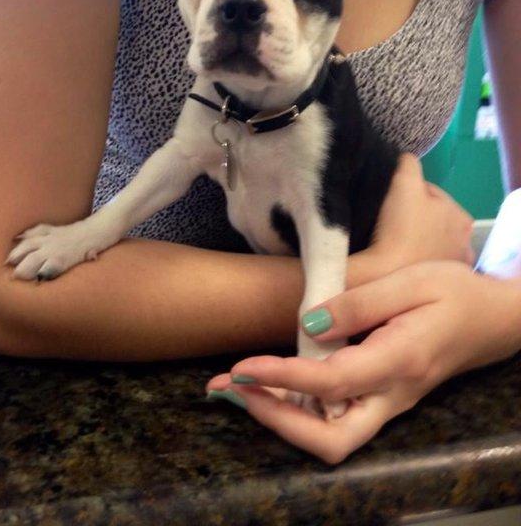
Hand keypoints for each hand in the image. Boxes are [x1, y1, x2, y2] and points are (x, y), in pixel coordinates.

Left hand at [206, 262, 520, 464]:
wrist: (493, 319)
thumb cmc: (454, 293)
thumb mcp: (410, 283)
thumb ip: (358, 304)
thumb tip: (307, 327)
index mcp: (399, 361)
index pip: (332, 383)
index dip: (281, 379)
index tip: (242, 367)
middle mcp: (392, 395)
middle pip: (331, 441)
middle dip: (274, 421)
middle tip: (230, 388)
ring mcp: (388, 404)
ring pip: (331, 439)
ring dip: (279, 419)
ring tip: (236, 387)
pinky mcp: (383, 399)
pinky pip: (337, 422)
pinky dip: (297, 412)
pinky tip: (271, 386)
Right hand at [372, 154, 474, 268]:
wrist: (389, 278)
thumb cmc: (401, 229)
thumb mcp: (403, 184)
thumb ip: (409, 164)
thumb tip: (406, 158)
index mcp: (461, 216)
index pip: (430, 194)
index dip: (407, 194)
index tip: (388, 202)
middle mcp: (465, 242)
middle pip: (432, 219)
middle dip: (414, 217)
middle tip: (388, 222)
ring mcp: (452, 266)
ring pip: (429, 241)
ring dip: (415, 239)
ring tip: (391, 242)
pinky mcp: (438, 283)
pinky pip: (424, 262)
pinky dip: (415, 259)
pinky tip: (400, 259)